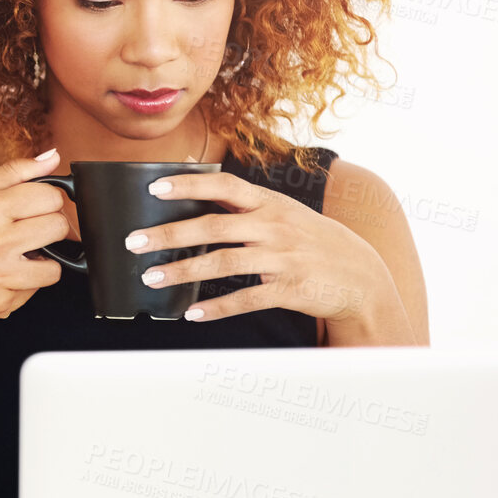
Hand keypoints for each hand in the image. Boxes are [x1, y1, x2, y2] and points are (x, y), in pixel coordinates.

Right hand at [0, 150, 69, 327]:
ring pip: (54, 266)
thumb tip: (53, 157)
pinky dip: (24, 283)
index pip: (51, 196)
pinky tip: (1, 276)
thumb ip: (13, 173)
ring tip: (15, 257)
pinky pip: (35, 290)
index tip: (36, 207)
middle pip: (59, 227)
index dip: (48, 200)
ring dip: (41, 261)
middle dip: (48, 228)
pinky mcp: (2, 302)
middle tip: (26, 231)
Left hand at [125, 169, 385, 322]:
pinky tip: (192, 313)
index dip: (189, 185)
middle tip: (135, 242)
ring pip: (223, 262)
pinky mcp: (289, 289)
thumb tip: (199, 193)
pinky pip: (246, 299)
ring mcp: (283, 258)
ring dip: (183, 271)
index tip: (155, 188)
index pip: (225, 185)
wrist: (362, 276)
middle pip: (214, 226)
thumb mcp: (286, 213)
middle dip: (170, 234)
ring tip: (152, 277)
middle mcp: (274, 227)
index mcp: (271, 204)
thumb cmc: (314, 242)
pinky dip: (217, 307)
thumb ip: (247, 206)